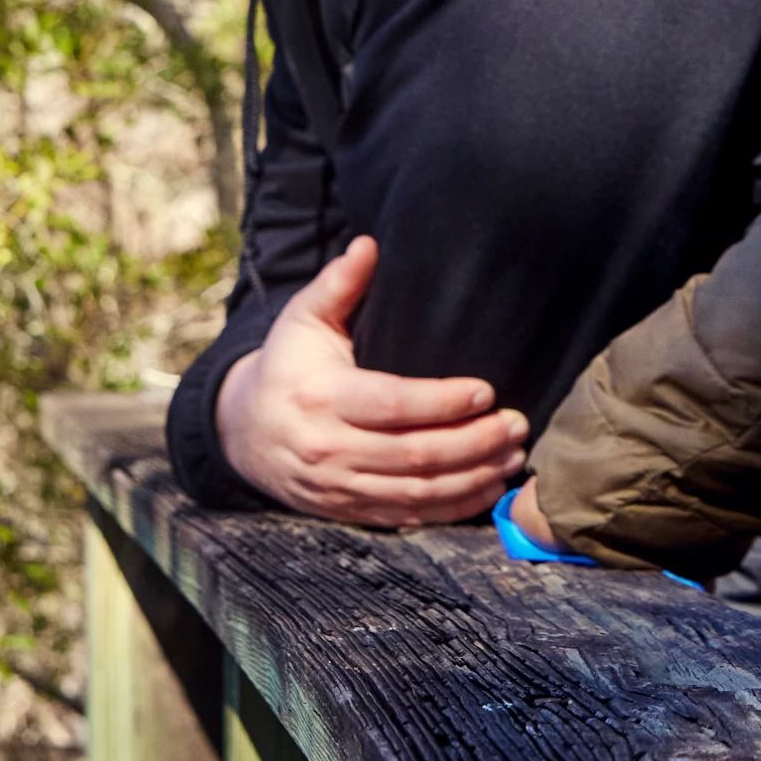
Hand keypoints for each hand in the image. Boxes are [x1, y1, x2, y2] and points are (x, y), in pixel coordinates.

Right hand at [214, 237, 526, 529]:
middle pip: (414, 455)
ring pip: (417, 493)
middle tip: (517, 424)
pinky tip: (488, 489)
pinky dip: (452, 508)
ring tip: (512, 456)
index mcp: (321, 397)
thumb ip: (338, 284)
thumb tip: (369, 244)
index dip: (442, 402)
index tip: (487, 391)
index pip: (392, 404)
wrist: (244, 432)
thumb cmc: (287, 365)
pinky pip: (409, 516)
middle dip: (474, 443)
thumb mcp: (302, 319)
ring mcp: (339, 487)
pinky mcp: (349, 511)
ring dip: (472, 478)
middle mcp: (328, 448)